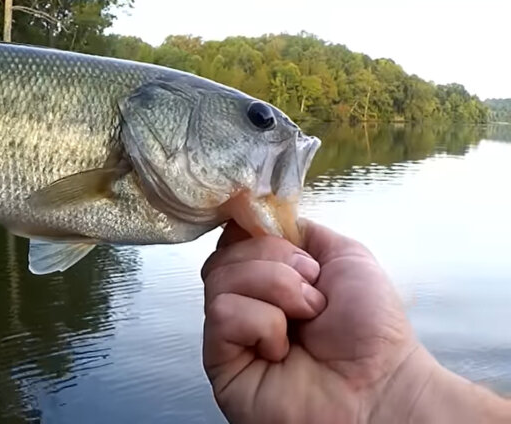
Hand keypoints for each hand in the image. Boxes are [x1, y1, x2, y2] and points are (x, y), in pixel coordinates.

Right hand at [201, 219, 510, 423]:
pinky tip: (282, 348)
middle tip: (313, 291)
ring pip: (219, 278)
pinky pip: (223, 314)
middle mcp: (247, 302)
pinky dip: (261, 323)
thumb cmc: (374, 334)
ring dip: (275, 290)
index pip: (235, 237)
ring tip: (305, 318)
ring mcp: (231, 333)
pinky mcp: (220, 361)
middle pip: (225, 252)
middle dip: (276, 262)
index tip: (288, 242)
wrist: (382, 386)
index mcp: (271, 277)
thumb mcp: (347, 256)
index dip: (254, 231)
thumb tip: (263, 215)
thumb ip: (302, 231)